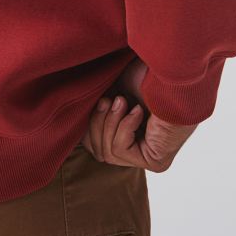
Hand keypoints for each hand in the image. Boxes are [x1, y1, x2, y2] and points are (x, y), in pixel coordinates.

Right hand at [81, 65, 198, 170]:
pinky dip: (124, 126)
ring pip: (106, 153)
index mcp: (129, 132)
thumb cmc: (145, 74)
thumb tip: (66, 115)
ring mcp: (150, 157)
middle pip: (96, 150)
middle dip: (98, 122)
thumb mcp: (110, 91)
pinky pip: (120, 150)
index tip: (101, 99)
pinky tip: (138, 111)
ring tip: (124, 101)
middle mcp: (141, 148)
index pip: (94, 144)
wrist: (169, 72)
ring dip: (110, 122)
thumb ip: (94, 106)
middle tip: (112, 99)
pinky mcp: (156, 163)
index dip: (90, 124)